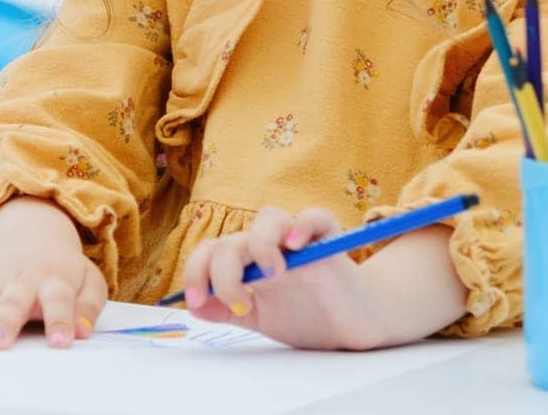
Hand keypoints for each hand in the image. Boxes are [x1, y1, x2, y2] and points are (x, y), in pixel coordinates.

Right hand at [0, 196, 107, 349]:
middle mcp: (22, 281)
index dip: (60, 322)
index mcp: (54, 280)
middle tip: (0, 344)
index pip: (60, 301)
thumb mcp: (88, 280)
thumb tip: (83, 331)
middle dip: (5, 322)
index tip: (60, 344)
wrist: (33, 236)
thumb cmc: (63, 270)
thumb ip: (89, 305)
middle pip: (13, 301)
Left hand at [179, 205, 388, 349]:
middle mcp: (271, 247)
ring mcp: (300, 243)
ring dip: (260, 245)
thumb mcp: (260, 318)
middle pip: (233, 240)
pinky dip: (303, 225)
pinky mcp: (330, 243)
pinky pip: (316, 217)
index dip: (196, 271)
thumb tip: (194, 305)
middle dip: (224, 274)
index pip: (212, 251)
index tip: (195, 301)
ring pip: (269, 217)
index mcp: (250, 263)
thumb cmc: (309, 317)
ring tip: (271, 277)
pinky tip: (295, 246)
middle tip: (240, 304)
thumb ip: (228, 311)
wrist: (353, 329)